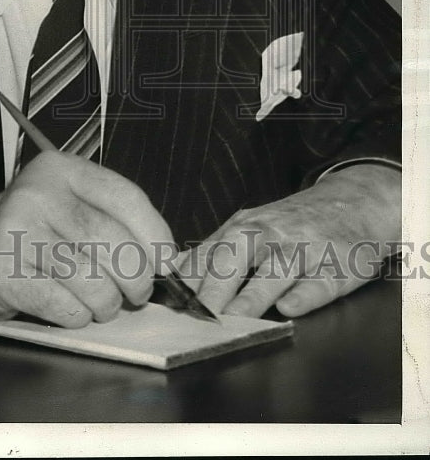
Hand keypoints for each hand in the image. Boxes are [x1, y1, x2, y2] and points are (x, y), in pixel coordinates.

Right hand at [0, 151, 174, 327]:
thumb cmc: (33, 233)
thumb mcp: (68, 206)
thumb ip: (113, 220)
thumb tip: (167, 260)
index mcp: (60, 169)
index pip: (125, 197)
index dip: (155, 235)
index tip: (165, 262)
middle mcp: (36, 192)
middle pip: (111, 241)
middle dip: (135, 277)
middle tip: (136, 293)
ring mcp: (14, 230)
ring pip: (91, 279)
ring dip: (106, 303)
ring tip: (100, 303)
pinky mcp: (0, 272)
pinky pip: (64, 306)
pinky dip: (77, 316)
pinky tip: (68, 308)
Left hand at [177, 164, 400, 318]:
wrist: (352, 203)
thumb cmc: (291, 225)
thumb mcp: (249, 230)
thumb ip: (215, 255)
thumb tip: (173, 280)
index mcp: (242, 229)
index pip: (206, 256)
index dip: (187, 283)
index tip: (169, 308)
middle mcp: (268, 236)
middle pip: (234, 258)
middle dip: (213, 289)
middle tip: (197, 319)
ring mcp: (302, 249)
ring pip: (274, 271)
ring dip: (253, 295)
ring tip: (235, 319)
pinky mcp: (336, 266)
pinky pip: (318, 282)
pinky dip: (304, 296)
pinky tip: (289, 309)